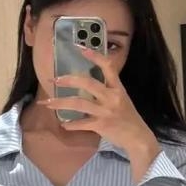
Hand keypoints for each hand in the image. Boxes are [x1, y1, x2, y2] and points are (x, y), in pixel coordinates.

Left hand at [37, 45, 159, 156]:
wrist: (137, 137)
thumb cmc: (127, 117)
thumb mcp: (121, 98)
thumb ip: (106, 90)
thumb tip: (86, 82)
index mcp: (117, 87)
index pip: (108, 66)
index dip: (94, 56)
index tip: (80, 48)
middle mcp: (111, 97)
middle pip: (88, 83)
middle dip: (69, 80)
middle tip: (55, 80)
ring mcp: (106, 111)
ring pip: (79, 103)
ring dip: (61, 103)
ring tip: (48, 103)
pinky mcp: (101, 125)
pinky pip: (82, 123)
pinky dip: (71, 125)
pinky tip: (64, 124)